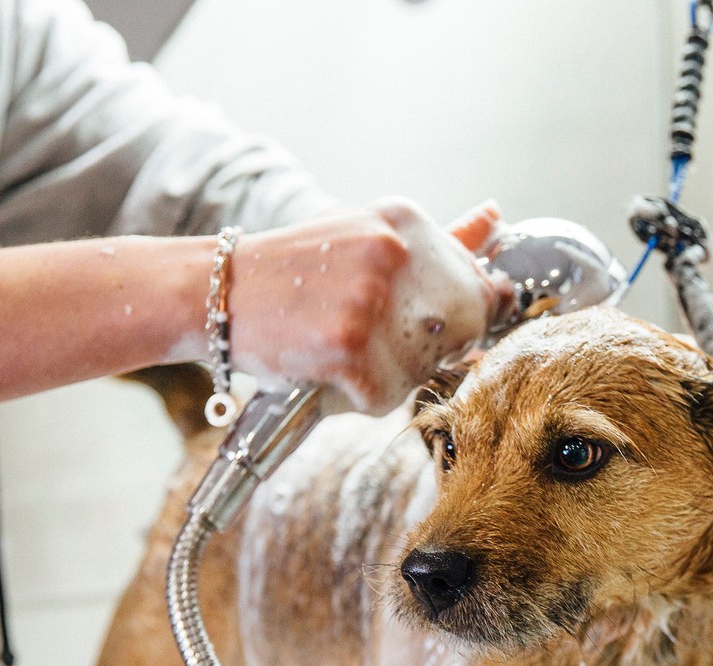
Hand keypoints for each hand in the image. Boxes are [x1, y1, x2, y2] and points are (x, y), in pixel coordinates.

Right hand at [226, 200, 509, 414]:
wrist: (214, 292)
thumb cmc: (293, 273)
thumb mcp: (364, 238)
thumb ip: (437, 239)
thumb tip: (498, 219)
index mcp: (403, 222)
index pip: (476, 285)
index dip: (458, 317)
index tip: (428, 322)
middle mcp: (393, 254)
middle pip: (459, 331)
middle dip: (427, 349)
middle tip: (371, 339)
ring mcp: (372, 301)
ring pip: (422, 369)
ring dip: (386, 375)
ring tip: (336, 346)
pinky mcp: (350, 348)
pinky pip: (384, 398)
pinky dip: (355, 397)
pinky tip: (320, 367)